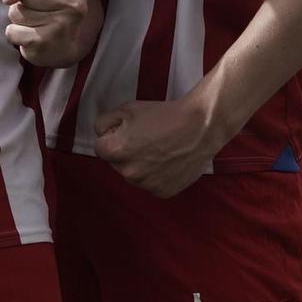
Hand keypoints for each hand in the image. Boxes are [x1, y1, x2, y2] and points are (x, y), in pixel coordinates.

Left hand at [3, 0, 100, 67]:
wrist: (61, 49)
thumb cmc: (47, 7)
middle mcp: (75, 5)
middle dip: (25, 2)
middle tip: (41, 11)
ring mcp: (61, 26)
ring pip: (16, 11)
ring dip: (19, 18)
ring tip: (37, 24)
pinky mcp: (44, 44)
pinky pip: (11, 31)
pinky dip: (15, 34)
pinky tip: (32, 38)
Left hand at [95, 95, 221, 197]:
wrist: (201, 126)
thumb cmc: (165, 115)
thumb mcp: (128, 108)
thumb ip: (106, 121)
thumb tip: (101, 133)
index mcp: (116, 151)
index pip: (101, 148)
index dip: (114, 137)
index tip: (129, 131)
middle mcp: (127, 172)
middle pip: (117, 163)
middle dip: (126, 153)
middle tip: (147, 139)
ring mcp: (145, 185)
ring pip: (134, 176)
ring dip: (141, 166)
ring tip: (160, 150)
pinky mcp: (162, 192)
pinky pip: (151, 184)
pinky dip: (157, 175)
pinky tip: (169, 161)